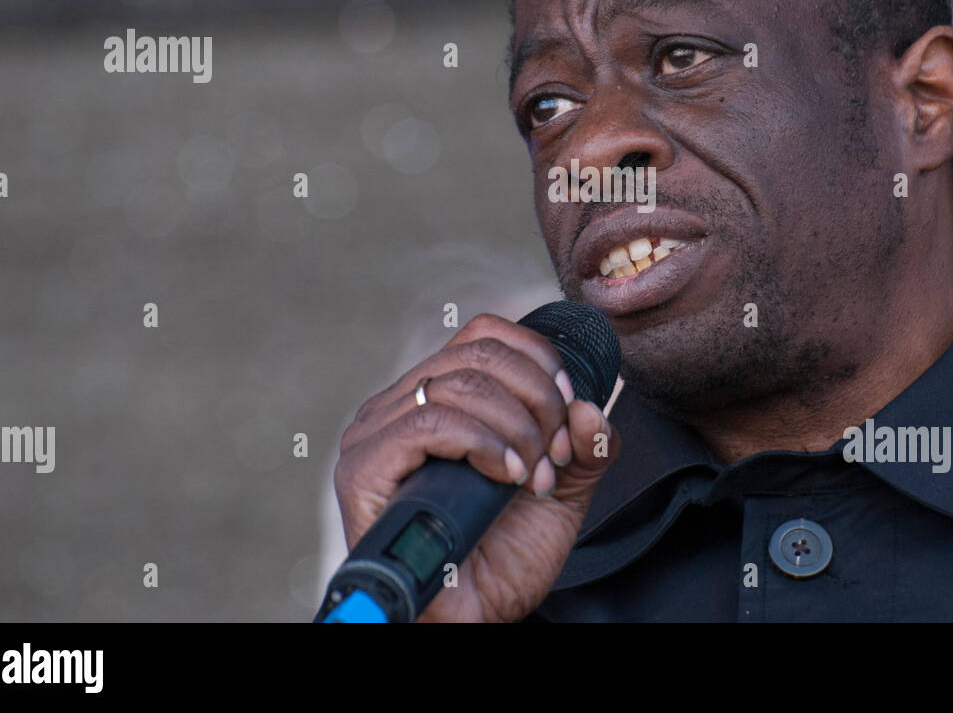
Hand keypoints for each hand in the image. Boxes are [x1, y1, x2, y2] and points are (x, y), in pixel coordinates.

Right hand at [335, 313, 620, 621]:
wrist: (474, 618)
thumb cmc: (504, 556)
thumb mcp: (563, 489)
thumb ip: (586, 445)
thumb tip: (589, 405)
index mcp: (436, 395)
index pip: (485, 334)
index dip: (538, 361)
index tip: (569, 409)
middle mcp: (398, 405)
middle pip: (479, 354)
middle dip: (536, 399)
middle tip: (555, 452)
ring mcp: (375, 434)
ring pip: (457, 384)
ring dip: (515, 426)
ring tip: (532, 475)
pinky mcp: (363, 468)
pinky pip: (427, 422)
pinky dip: (481, 442)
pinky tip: (504, 475)